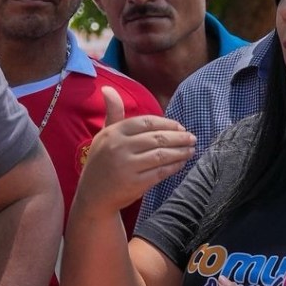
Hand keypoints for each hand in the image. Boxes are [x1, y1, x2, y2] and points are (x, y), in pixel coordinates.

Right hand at [79, 86, 195, 212]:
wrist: (93, 197)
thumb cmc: (101, 162)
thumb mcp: (104, 135)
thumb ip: (113, 113)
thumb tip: (108, 89)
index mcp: (114, 132)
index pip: (146, 122)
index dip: (167, 124)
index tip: (180, 127)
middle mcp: (119, 147)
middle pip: (157, 138)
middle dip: (179, 137)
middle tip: (192, 138)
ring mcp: (127, 166)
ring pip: (161, 155)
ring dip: (180, 151)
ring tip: (191, 149)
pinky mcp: (135, 184)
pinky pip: (160, 172)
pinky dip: (174, 167)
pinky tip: (181, 163)